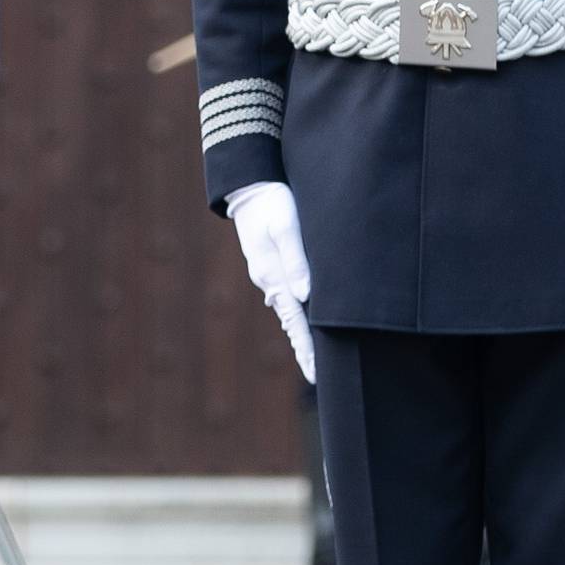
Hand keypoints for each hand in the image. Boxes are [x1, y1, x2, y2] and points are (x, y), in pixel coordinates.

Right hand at [227, 180, 315, 380]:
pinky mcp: (270, 265)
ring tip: (312, 357)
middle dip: (303, 349)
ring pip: (288, 310)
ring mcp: (268, 273)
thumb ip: (296, 260)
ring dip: (300, 333)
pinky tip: (301, 320)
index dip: (306, 348)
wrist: (248, 186)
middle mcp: (269, 280)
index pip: (294, 320)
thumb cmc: (272, 202)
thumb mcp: (285, 227)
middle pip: (290, 322)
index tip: (315, 374)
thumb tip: (306, 297)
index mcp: (273, 275)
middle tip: (316, 378)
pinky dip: (295, 314)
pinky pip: (285, 296)